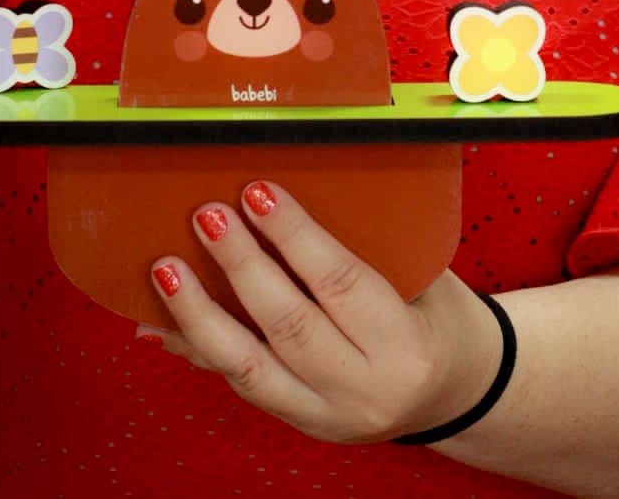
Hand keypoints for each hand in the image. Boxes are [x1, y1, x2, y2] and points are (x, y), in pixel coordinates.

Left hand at [139, 179, 502, 443]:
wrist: (457, 390)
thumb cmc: (437, 315)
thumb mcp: (422, 275)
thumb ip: (362, 245)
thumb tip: (278, 201)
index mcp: (403, 344)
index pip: (339, 283)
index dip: (294, 236)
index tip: (259, 193)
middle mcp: (363, 389)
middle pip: (288, 326)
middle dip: (240, 267)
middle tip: (207, 217)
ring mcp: (326, 415)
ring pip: (249, 369)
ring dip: (200, 316)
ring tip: (165, 270)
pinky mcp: (300, 424)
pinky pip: (239, 385)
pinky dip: (197, 350)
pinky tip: (161, 324)